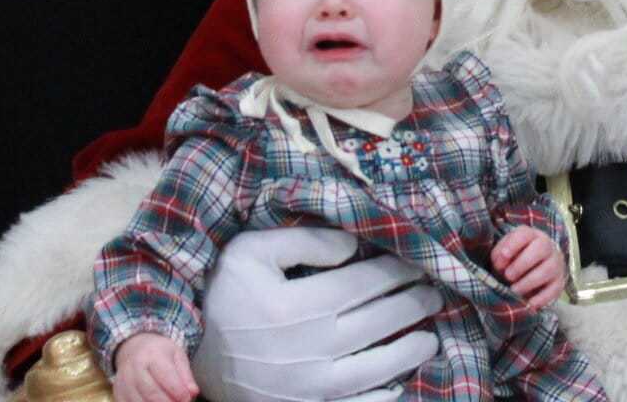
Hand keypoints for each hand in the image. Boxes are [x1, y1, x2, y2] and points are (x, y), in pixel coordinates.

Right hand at [113, 333, 197, 401]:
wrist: (133, 347)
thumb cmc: (159, 353)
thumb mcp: (177, 355)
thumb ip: (186, 375)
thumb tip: (193, 392)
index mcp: (152, 355)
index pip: (165, 376)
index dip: (178, 391)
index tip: (187, 399)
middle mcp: (135, 368)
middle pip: (151, 393)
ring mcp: (124, 382)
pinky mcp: (118, 394)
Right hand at [191, 226, 440, 401]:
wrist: (191, 361)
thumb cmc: (223, 299)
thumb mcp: (249, 253)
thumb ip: (302, 241)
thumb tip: (353, 246)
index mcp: (298, 305)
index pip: (365, 282)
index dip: (396, 269)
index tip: (416, 260)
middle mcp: (311, 348)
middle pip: (380, 321)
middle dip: (414, 303)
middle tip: (435, 292)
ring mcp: (311, 387)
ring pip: (378, 368)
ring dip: (411, 349)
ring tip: (431, 336)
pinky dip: (383, 397)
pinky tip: (399, 384)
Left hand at [490, 227, 565, 312]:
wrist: (534, 269)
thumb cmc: (515, 259)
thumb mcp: (505, 253)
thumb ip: (499, 255)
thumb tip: (501, 264)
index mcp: (531, 235)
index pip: (525, 234)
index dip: (513, 245)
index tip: (503, 256)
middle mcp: (547, 246)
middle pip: (541, 248)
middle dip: (521, 264)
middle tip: (508, 276)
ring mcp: (556, 264)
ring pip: (548, 269)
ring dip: (528, 282)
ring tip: (514, 290)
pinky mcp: (559, 282)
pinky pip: (554, 290)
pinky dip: (541, 298)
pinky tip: (528, 303)